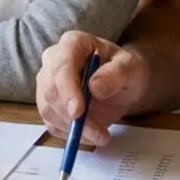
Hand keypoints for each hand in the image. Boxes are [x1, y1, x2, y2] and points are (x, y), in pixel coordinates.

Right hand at [35, 31, 150, 146]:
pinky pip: (51, 123)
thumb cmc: (125, 70)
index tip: (78, 112)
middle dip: (72, 116)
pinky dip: (69, 134)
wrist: (122, 83)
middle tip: (97, 133)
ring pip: (49, 109)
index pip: (62, 65)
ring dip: (73, 129)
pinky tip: (90, 134)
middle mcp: (53, 60)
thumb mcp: (131, 68)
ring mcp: (47, 83)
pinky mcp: (48, 104)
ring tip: (100, 135)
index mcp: (72, 44)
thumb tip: (95, 86)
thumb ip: (116, 73)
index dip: (67, 89)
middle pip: (50, 90)